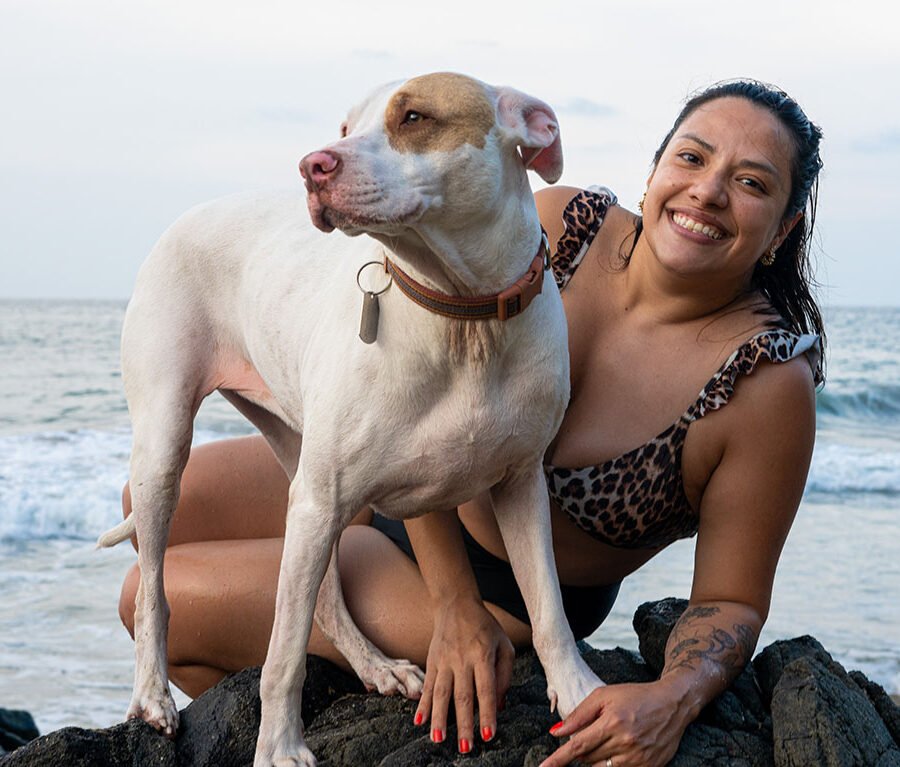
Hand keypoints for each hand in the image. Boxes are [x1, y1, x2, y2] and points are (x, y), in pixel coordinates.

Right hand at [414, 595, 513, 753]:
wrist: (456, 604)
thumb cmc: (485, 627)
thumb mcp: (504, 645)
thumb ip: (505, 675)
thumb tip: (500, 705)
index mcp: (482, 655)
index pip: (486, 689)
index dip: (487, 713)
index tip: (488, 735)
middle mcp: (461, 659)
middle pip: (462, 696)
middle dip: (464, 724)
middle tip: (466, 748)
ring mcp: (444, 661)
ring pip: (441, 693)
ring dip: (439, 719)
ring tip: (438, 740)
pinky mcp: (431, 661)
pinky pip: (427, 686)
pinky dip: (423, 704)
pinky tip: (419, 721)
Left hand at [540, 681, 688, 766]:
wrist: (672, 704)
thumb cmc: (635, 696)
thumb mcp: (604, 695)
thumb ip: (579, 714)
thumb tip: (557, 731)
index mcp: (612, 723)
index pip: (577, 746)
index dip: (558, 759)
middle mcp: (625, 743)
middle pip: (587, 759)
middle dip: (580, 750)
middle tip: (591, 733)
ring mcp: (638, 759)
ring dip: (594, 758)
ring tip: (605, 740)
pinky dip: (611, 764)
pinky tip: (616, 749)